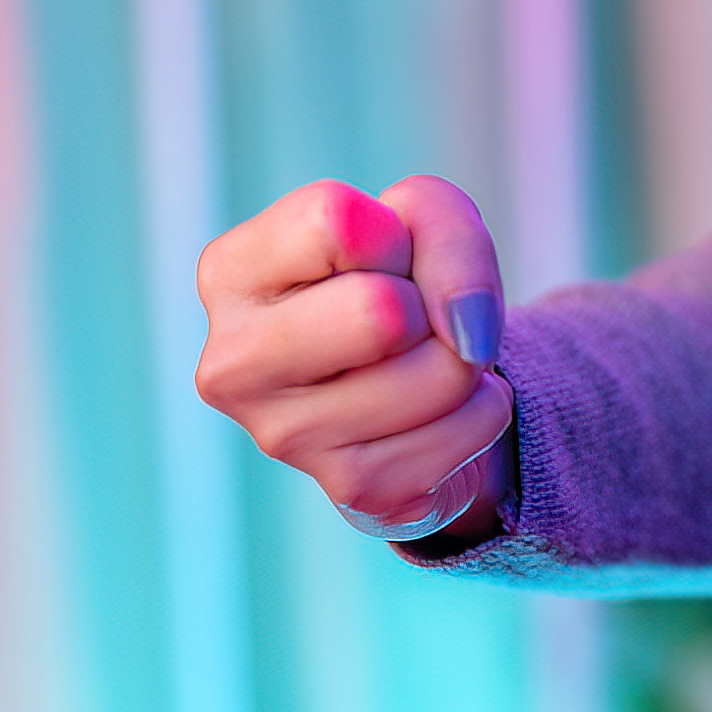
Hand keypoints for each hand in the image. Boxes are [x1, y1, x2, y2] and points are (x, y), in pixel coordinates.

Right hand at [195, 176, 510, 533]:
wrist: (416, 379)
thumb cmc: (400, 279)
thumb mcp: (420, 219)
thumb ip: (447, 234)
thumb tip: (468, 334)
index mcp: (228, 275)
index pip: (335, 223)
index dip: (392, 232)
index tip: (382, 259)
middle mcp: (234, 365)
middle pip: (381, 311)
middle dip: (431, 303)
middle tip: (409, 318)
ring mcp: (285, 440)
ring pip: (439, 372)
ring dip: (465, 357)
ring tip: (424, 361)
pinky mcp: (354, 491)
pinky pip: (469, 428)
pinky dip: (483, 408)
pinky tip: (437, 410)